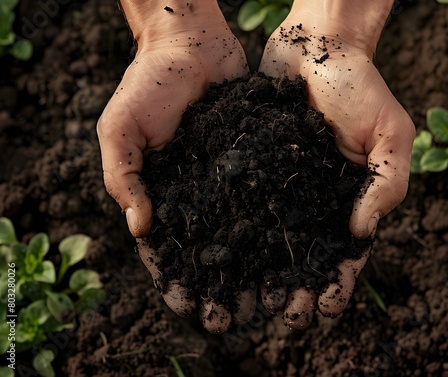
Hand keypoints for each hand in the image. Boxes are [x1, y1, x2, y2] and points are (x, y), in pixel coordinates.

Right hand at [97, 1, 248, 332]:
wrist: (190, 43)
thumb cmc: (147, 84)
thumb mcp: (120, 130)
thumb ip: (125, 178)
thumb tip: (141, 229)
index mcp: (160, 190)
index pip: (165, 245)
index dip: (174, 278)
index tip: (189, 307)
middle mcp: (195, 191)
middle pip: (207, 247)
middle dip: (219, 282)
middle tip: (235, 316)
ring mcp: (226, 178)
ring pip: (240, 230)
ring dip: (252, 265)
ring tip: (268, 297)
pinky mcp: (254, 160)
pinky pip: (264, 196)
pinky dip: (274, 225)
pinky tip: (289, 251)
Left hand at [258, 1, 415, 327]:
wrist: (316, 47)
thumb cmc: (359, 87)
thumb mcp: (390, 135)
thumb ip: (385, 185)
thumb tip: (360, 233)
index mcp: (348, 197)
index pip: (345, 252)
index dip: (336, 282)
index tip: (323, 310)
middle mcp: (312, 197)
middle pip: (302, 253)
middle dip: (294, 287)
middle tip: (279, 316)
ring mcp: (280, 185)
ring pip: (268, 237)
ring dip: (259, 271)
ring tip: (244, 300)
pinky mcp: (252, 167)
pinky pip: (240, 203)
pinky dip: (231, 231)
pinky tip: (218, 256)